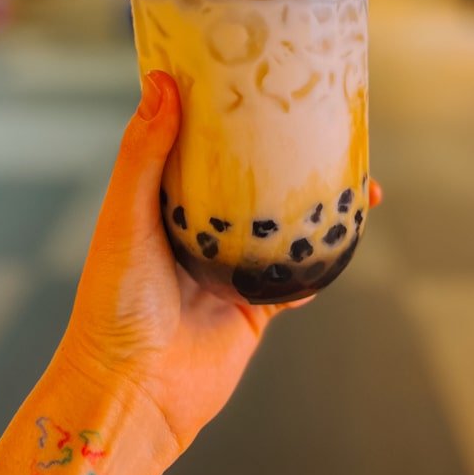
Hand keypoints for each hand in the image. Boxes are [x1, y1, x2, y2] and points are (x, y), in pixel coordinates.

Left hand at [60, 70, 382, 457]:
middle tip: (330, 127)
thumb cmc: (113, 304)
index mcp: (166, 199)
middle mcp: (201, 227)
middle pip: (254, 178)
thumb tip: (161, 82)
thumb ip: (144, 154)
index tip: (266, 81)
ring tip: (359, 180)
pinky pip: (298, 276)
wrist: (135, 393)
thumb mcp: (125, 217)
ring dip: (320, 203)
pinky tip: (349, 234)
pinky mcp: (256, 305)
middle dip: (291, 155)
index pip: (204, 142)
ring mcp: (231, 266)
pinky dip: (323, 259)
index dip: (233, 111)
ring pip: (285, 223)